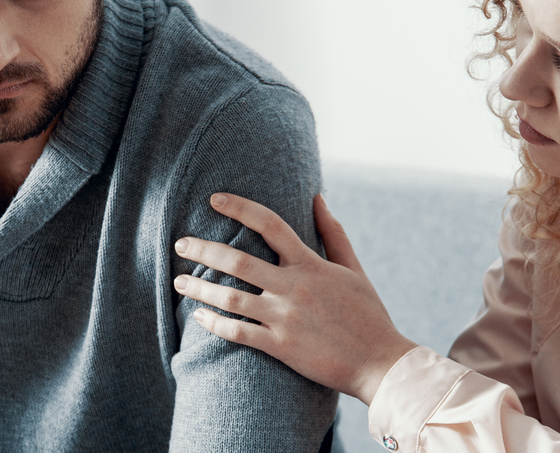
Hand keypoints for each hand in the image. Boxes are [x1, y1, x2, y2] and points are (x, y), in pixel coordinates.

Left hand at [172, 193, 417, 404]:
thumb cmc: (368, 314)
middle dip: (202, 249)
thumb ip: (333, 232)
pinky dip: (214, 323)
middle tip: (180, 244)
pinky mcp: (281, 346)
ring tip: (179, 281)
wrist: (381, 362)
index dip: (239, 207)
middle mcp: (294, 287)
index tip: (214, 198)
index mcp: (310, 264)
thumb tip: (317, 197)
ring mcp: (285, 317)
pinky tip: (198, 316)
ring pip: (230, 298)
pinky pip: (238, 333)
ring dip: (200, 287)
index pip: (269, 224)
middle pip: (237, 261)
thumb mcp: (353, 268)